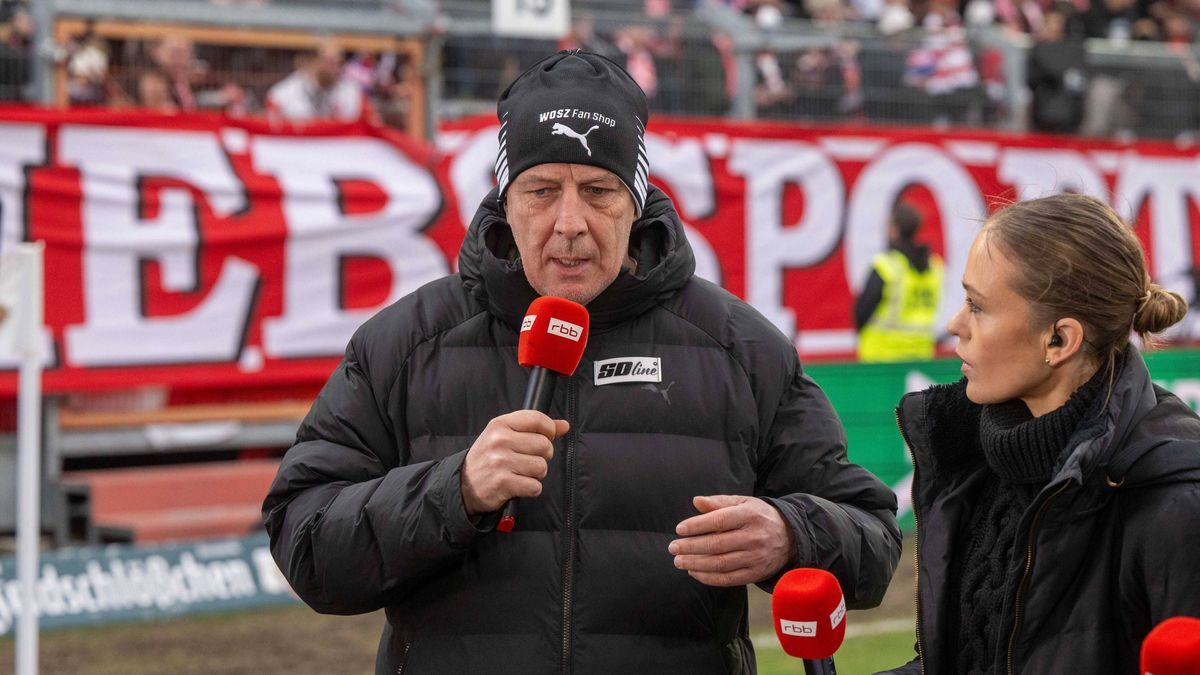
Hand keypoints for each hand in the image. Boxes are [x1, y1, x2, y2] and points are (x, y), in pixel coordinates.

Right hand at [461, 410, 568, 514]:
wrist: (464, 485)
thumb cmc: (488, 458)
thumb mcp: (504, 436)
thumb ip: (535, 428)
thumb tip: (564, 425)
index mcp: (500, 424)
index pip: (537, 419)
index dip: (549, 429)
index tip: (547, 437)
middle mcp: (499, 441)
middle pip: (544, 445)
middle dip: (543, 455)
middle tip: (528, 460)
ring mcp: (500, 462)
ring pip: (541, 466)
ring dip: (537, 474)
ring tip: (522, 473)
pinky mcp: (503, 483)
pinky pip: (535, 486)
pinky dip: (531, 489)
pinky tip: (519, 485)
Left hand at [668, 495, 793, 586]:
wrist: (790, 537)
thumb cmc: (759, 516)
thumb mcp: (743, 503)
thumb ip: (719, 502)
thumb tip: (696, 501)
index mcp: (750, 515)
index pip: (719, 521)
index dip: (697, 526)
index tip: (679, 529)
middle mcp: (754, 537)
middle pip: (717, 544)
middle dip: (691, 547)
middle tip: (673, 548)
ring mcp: (756, 557)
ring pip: (721, 563)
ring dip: (696, 564)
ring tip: (679, 561)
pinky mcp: (755, 574)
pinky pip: (728, 579)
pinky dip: (708, 578)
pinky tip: (694, 572)